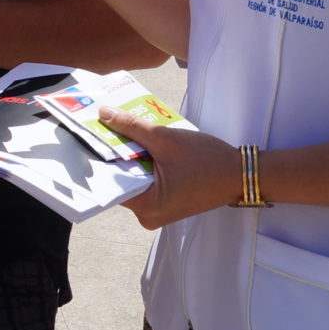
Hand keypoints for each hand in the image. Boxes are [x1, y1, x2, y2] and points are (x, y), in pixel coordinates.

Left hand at [105, 113, 242, 231]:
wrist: (240, 174)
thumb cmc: (207, 161)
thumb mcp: (166, 138)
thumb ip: (132, 127)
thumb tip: (104, 114)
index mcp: (145, 206)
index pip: (109, 182)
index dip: (97, 157)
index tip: (87, 136)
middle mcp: (148, 215)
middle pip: (120, 179)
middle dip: (115, 152)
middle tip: (104, 126)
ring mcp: (158, 211)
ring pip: (134, 178)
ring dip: (131, 155)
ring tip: (123, 129)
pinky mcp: (166, 203)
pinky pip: (146, 181)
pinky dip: (144, 163)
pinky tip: (143, 143)